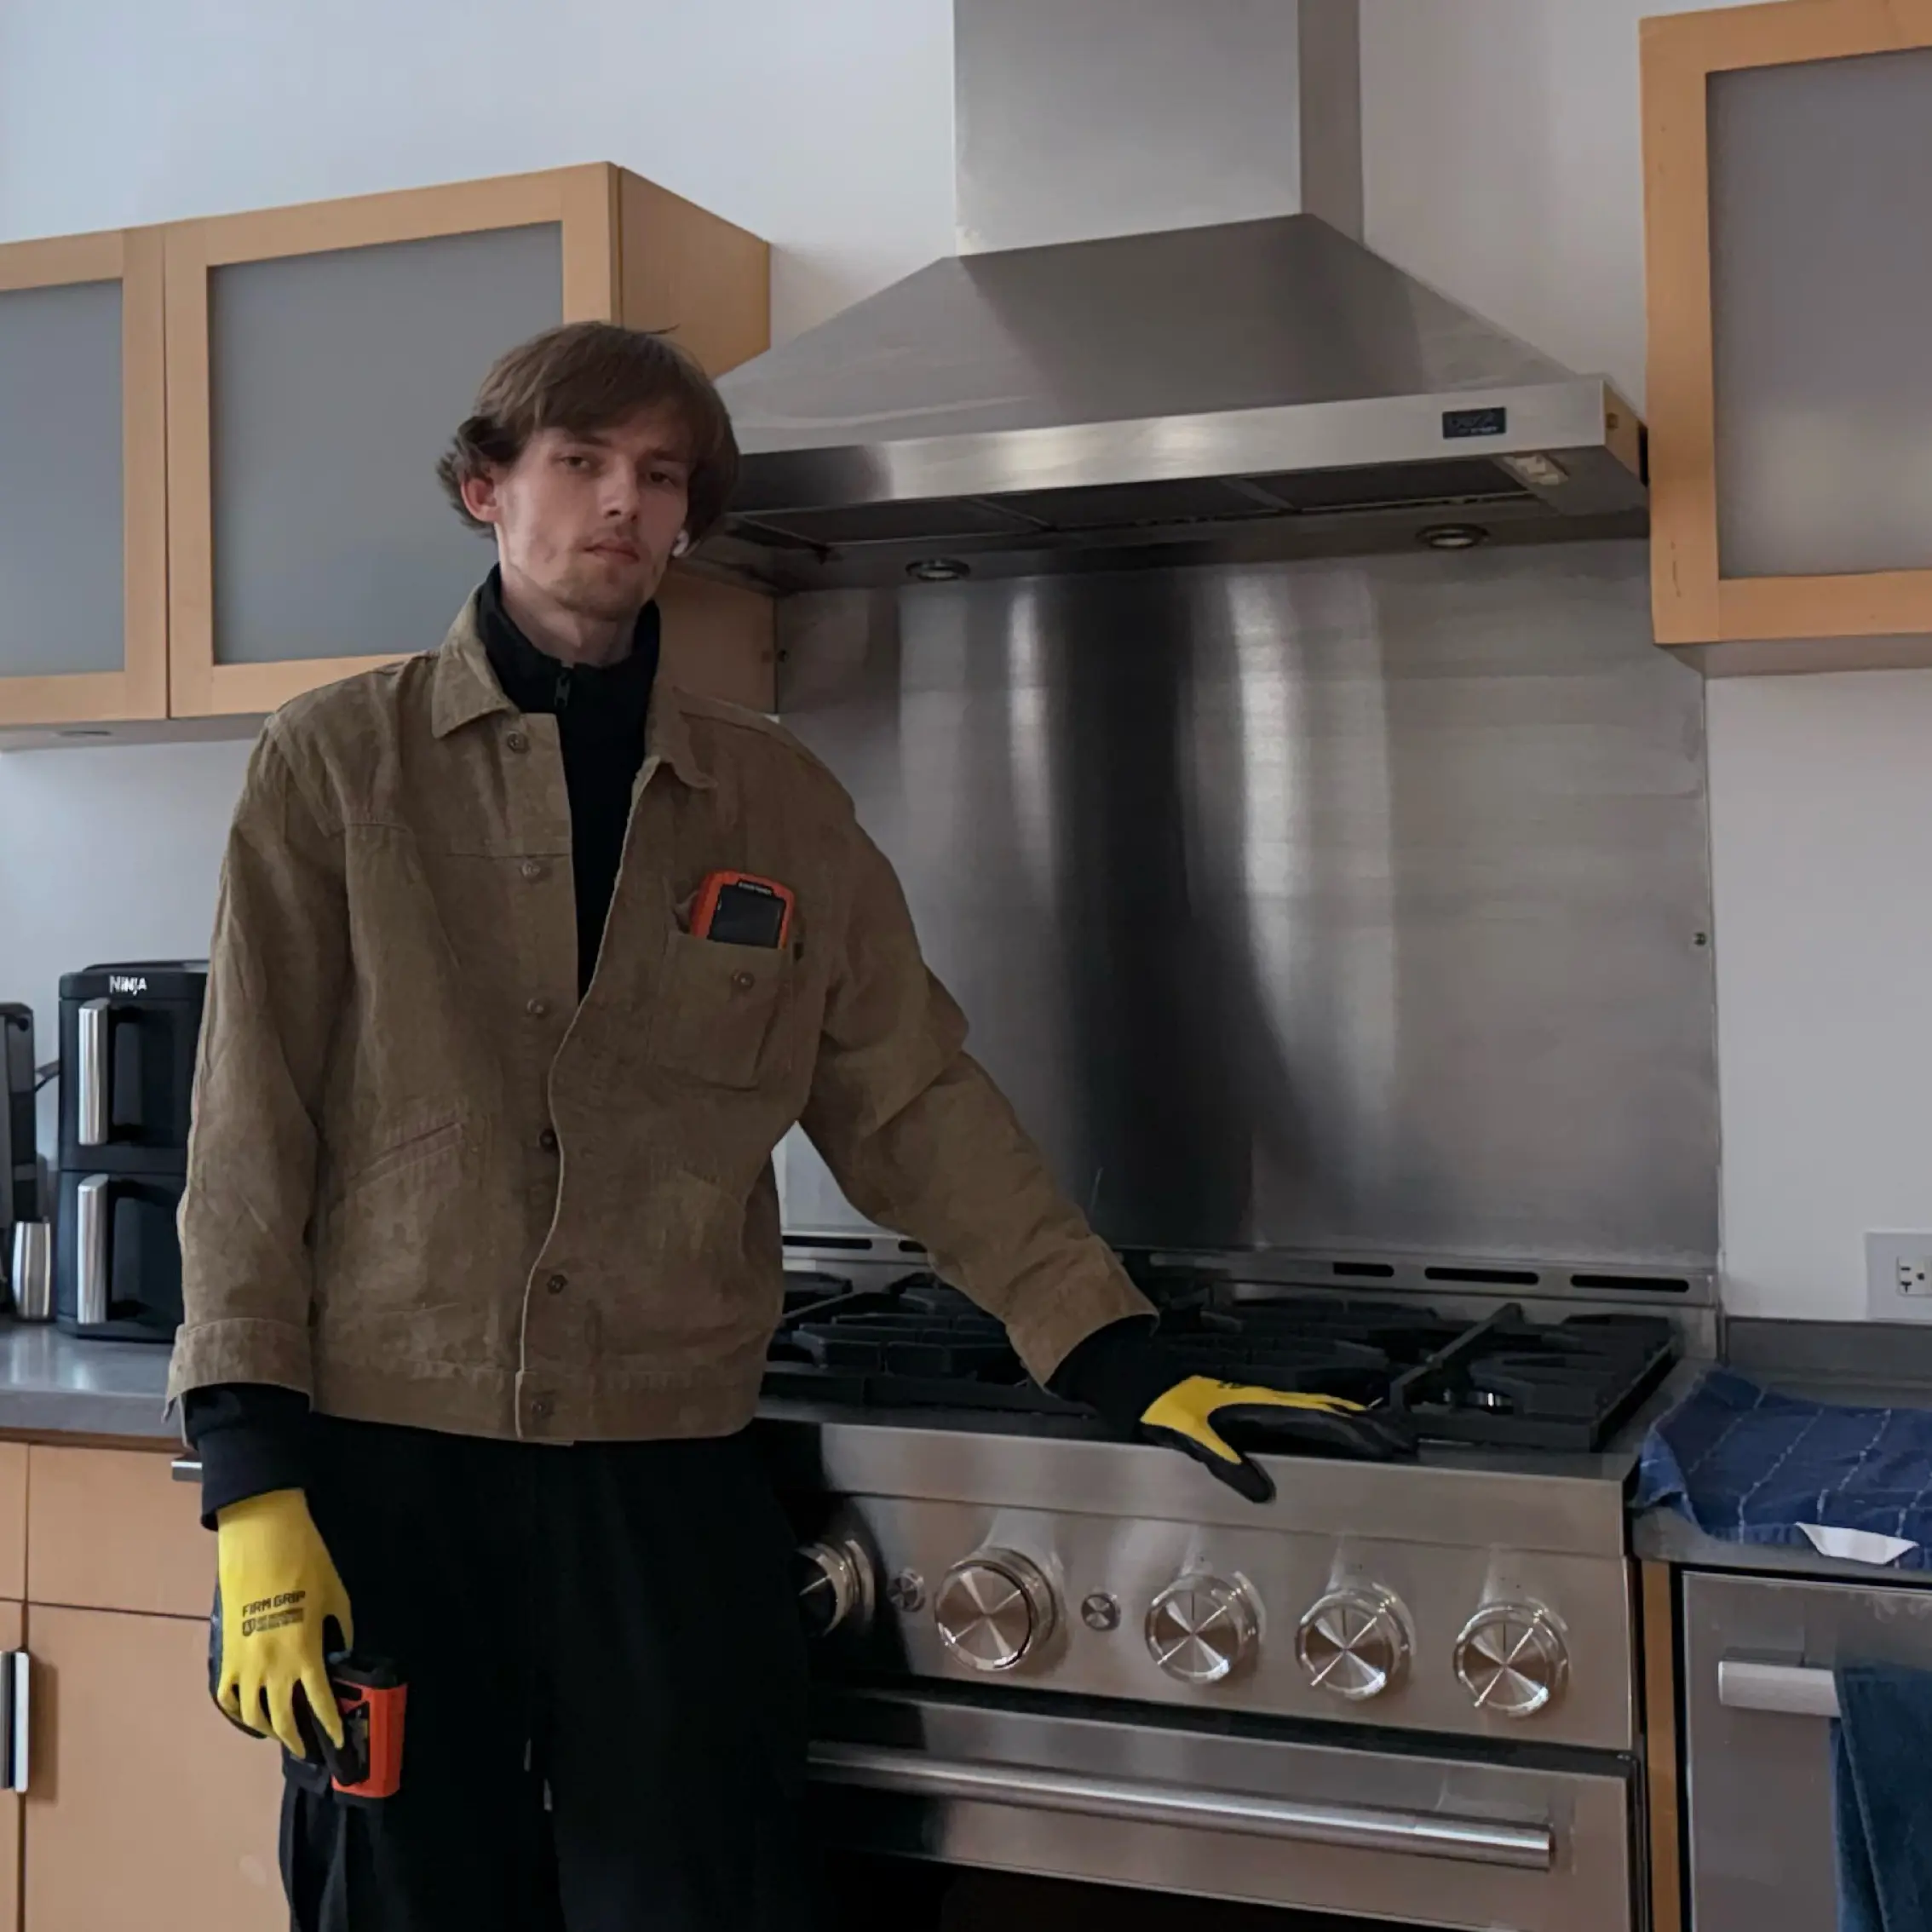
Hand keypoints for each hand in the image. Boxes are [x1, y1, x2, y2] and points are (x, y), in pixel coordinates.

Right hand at [212, 1488, 352, 1755]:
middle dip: (297, 1738)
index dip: (330, 1726)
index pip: (318, 1702)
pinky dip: (237, 1710)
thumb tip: (341, 1653)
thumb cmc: (306, 1563)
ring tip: (282, 1733)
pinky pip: (227, 1694)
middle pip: (282, 1718)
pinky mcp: (226, 1653)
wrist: (262, 1539)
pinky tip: (248, 1715)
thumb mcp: (335, 1597)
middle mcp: (271, 1665)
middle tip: (308, 1746)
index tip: (337, 1741)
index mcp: (304, 1652)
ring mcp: (244, 1662)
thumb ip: (340, 1631)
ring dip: (268, 1729)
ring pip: (251, 1713)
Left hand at [1139, 1376, 1415, 1502]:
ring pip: (1319, 1406)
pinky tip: (1336, 1421)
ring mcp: (1260, 1400)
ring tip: (1385, 1427)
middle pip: (1328, 1410)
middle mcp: (1264, 1401)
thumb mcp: (1188, 1435)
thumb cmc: (1160, 1404)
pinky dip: (1329, 1413)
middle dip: (1369, 1423)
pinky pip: (1302, 1408)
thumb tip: (1261, 1490)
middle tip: (1404, 1435)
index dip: (1356, 1430)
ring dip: (1354, 1416)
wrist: (1140, 1376)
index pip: (1319, 1420)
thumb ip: (1225, 1463)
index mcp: (1256, 1408)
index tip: (1388, 1438)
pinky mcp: (1251, 1403)